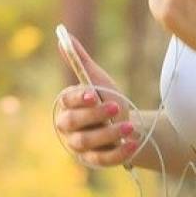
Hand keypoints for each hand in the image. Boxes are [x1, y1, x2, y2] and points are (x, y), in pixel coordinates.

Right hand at [54, 33, 141, 167]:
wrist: (126, 125)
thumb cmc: (107, 99)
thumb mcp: (97, 80)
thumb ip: (80, 61)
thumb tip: (63, 35)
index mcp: (66, 105)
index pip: (67, 101)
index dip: (79, 98)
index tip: (93, 93)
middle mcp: (68, 127)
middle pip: (73, 123)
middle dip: (94, 115)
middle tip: (116, 107)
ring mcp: (79, 146)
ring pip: (87, 142)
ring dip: (108, 134)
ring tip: (129, 127)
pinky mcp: (93, 161)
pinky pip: (102, 159)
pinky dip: (118, 152)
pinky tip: (132, 143)